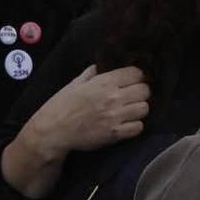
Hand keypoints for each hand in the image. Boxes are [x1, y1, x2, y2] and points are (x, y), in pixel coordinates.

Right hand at [26, 65, 150, 158]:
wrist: (54, 130)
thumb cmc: (63, 104)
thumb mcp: (76, 83)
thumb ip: (93, 72)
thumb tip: (103, 65)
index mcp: (104, 82)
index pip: (137, 73)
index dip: (137, 77)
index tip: (132, 81)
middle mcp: (114, 97)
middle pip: (145, 91)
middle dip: (140, 92)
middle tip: (132, 97)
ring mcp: (116, 116)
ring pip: (144, 109)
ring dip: (139, 109)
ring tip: (130, 111)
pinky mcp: (115, 133)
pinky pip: (138, 127)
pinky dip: (135, 126)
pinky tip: (126, 124)